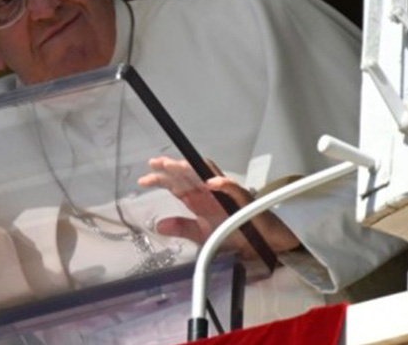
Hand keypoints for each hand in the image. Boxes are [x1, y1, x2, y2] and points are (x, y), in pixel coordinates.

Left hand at [137, 157, 300, 257]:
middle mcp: (210, 192)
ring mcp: (227, 193)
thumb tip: (158, 226)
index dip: (160, 180)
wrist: (264, 244)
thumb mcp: (202, 234)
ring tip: (174, 166)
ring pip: (207, 174)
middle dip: (171, 167)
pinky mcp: (244, 199)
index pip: (176, 184)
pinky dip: (222, 184)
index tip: (143, 180)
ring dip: (191, 168)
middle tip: (155, 163)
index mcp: (198, 199)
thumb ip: (182, 228)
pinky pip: (234, 188)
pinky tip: (210, 183)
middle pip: (188, 174)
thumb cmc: (234, 234)